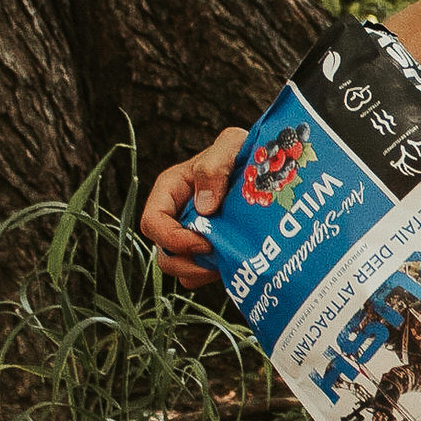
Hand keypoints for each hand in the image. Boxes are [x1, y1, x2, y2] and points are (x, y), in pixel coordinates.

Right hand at [140, 128, 247, 286]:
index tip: (205, 243)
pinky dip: (212, 274)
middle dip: (186, 263)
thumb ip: (213, 167)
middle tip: (216, 259)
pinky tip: (232, 264)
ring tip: (226, 263)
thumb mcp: (230, 146)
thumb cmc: (245, 149)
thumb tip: (204, 206)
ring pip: (179, 266)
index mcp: (171, 190)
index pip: (152, 223)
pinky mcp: (208, 246)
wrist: (267, 164)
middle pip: (163, 252)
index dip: (173, 239)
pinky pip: (198, 273)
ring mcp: (191, 232)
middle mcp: (176, 214)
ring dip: (199, 272)